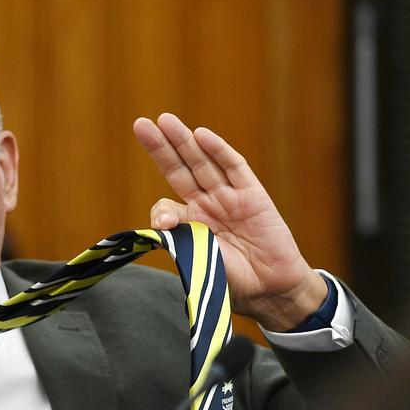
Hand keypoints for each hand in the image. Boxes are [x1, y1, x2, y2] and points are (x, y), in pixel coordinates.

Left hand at [133, 113, 326, 330]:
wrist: (268, 289)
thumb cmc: (229, 278)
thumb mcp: (195, 258)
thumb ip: (177, 238)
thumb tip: (162, 219)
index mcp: (190, 223)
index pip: (167, 203)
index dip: (162, 210)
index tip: (166, 224)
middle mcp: (207, 204)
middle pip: (180, 170)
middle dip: (161, 147)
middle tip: (141, 125)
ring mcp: (229, 197)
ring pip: (203, 163)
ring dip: (184, 141)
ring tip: (165, 121)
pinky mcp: (252, 195)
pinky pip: (234, 167)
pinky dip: (219, 151)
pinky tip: (202, 136)